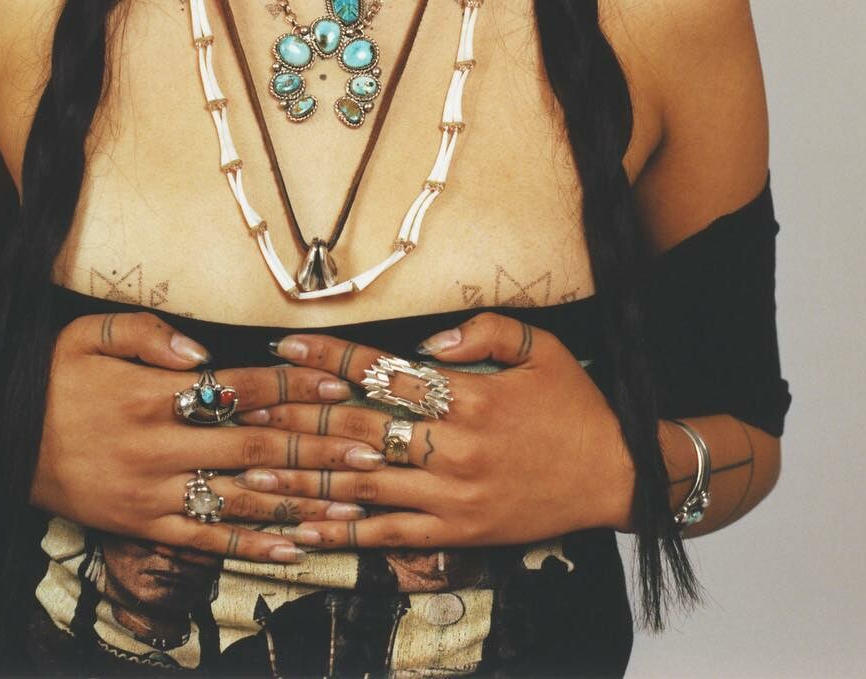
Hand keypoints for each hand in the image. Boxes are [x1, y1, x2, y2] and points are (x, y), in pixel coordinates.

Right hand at [33, 310, 386, 562]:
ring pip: (240, 500)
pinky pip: (206, 540)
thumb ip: (146, 332)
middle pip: (255, 449)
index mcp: (151, 394)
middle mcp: (158, 447)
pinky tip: (294, 550)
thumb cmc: (50, 381)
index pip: (238, 388)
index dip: (293, 386)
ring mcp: (153, 493)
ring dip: (301, 503)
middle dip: (318, 449)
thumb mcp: (87, 333)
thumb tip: (200, 352)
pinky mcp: (143, 527)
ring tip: (353, 503)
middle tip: (372, 449)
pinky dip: (253, 546)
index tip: (340, 383)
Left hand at [228, 312, 624, 549]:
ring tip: (253, 472)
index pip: (384, 371)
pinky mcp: (458, 533)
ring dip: (305, 478)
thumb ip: (482, 331)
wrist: (618, 476)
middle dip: (298, 414)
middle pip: (359, 426)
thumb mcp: (540, 348)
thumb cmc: (576, 406)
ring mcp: (453, 495)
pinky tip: (305, 529)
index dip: (330, 358)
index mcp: (470, 395)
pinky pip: (391, 534)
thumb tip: (425, 341)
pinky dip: (345, 532)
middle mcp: (455, 445)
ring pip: (364, 485)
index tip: (284, 347)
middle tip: (248, 406)